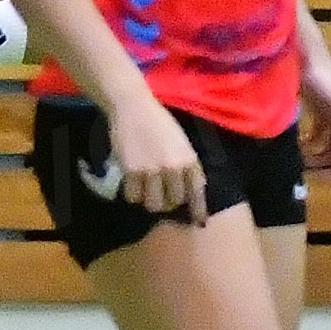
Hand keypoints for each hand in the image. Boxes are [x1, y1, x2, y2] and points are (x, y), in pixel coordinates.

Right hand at [108, 95, 205, 224]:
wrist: (134, 107)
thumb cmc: (159, 123)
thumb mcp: (182, 143)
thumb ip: (186, 166)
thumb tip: (188, 192)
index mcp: (189, 160)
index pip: (196, 192)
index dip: (198, 209)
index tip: (198, 222)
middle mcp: (173, 168)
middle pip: (173, 202)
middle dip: (167, 202)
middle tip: (159, 193)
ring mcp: (152, 171)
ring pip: (153, 204)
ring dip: (149, 200)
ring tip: (145, 189)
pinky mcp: (132, 171)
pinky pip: (133, 196)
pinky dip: (132, 193)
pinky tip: (132, 182)